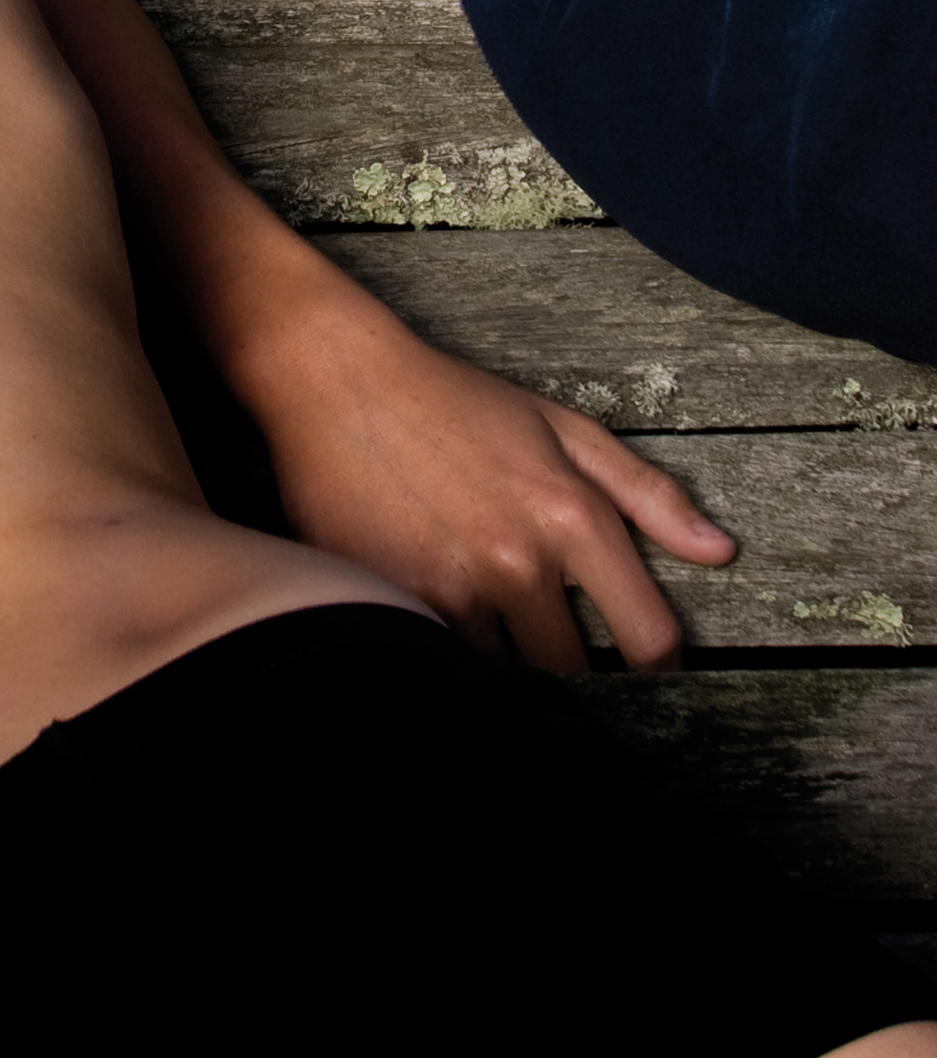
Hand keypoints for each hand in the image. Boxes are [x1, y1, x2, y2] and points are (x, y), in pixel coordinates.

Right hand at [236, 263, 734, 671]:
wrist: (338, 380)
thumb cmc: (453, 400)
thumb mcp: (562, 428)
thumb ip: (647, 494)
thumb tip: (719, 552)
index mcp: (571, 516)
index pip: (647, 638)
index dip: (658, 671)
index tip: (647, 675)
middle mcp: (518, 560)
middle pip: (573, 674)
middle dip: (571, 672)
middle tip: (555, 652)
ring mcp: (452, 585)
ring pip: (504, 677)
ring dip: (505, 667)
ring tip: (491, 629)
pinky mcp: (391, 598)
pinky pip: (440, 658)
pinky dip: (448, 653)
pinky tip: (443, 623)